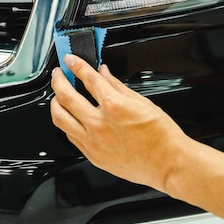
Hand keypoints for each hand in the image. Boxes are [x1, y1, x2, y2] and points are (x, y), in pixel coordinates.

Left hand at [50, 54, 188, 191]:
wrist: (167, 163)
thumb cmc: (161, 136)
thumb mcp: (142, 102)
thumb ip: (118, 86)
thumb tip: (104, 74)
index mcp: (113, 106)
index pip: (87, 78)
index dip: (76, 65)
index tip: (70, 60)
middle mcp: (99, 124)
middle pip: (65, 96)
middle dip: (58, 80)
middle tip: (58, 73)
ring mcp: (93, 142)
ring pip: (60, 118)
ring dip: (55, 102)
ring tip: (57, 95)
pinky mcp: (92, 155)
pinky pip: (70, 136)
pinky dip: (66, 123)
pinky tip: (69, 117)